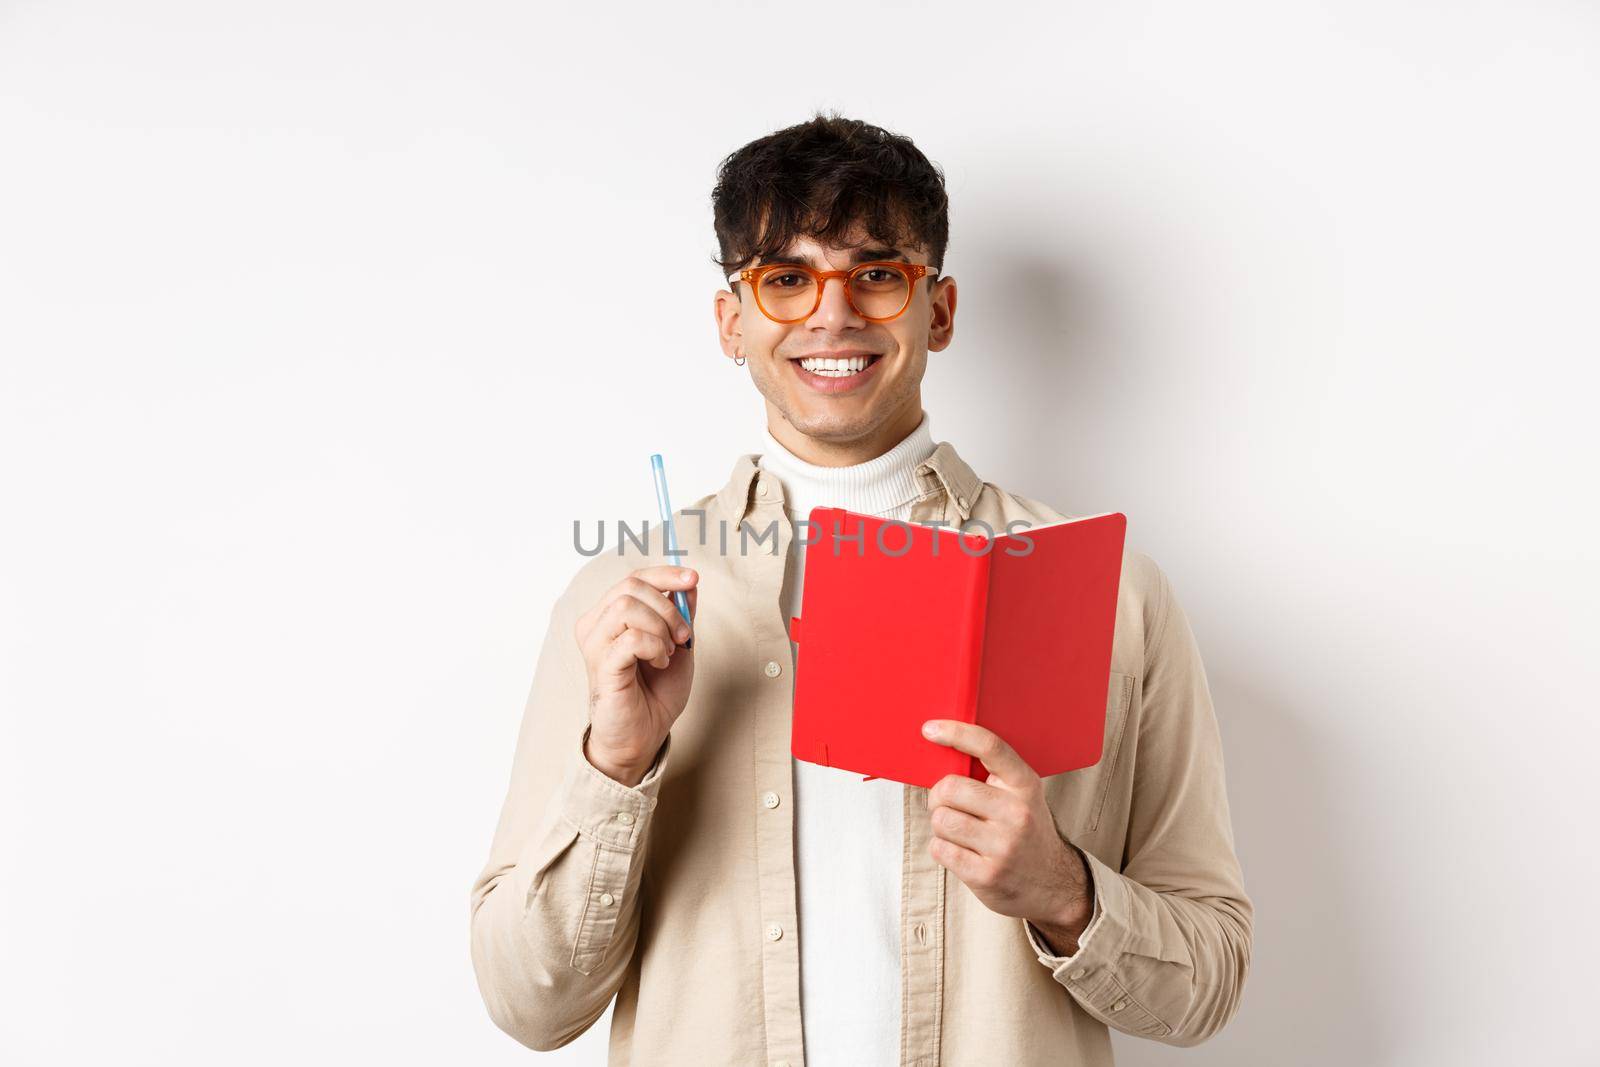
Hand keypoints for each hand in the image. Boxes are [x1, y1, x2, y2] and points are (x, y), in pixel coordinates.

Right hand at [573, 565, 697, 784]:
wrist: (645, 736)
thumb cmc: (656, 693)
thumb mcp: (678, 646)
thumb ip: (681, 615)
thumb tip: (689, 582)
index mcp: (610, 616)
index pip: (634, 578)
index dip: (665, 573)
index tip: (693, 578)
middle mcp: (596, 625)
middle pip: (631, 585)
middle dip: (668, 607)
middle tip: (683, 636)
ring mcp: (595, 644)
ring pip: (627, 606)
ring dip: (660, 626)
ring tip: (668, 652)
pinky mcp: (601, 665)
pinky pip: (631, 637)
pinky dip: (655, 646)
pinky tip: (659, 663)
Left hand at [921, 719, 1093, 951]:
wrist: (1053, 884)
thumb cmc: (1025, 831)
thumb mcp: (1021, 796)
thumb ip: (990, 776)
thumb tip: (940, 752)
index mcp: (1024, 784)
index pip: (989, 746)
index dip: (956, 733)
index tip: (930, 729)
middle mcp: (1017, 812)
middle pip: (949, 788)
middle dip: (938, 797)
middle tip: (948, 806)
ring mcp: (1003, 846)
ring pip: (941, 820)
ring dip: (941, 825)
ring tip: (960, 832)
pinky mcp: (987, 875)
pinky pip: (939, 849)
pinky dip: (942, 849)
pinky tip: (962, 852)